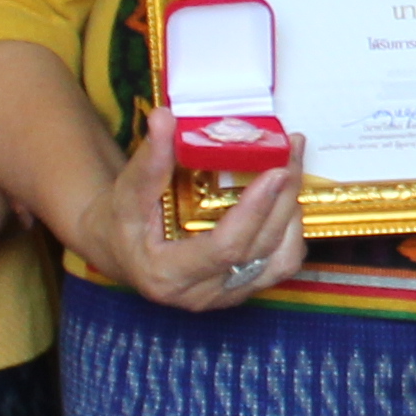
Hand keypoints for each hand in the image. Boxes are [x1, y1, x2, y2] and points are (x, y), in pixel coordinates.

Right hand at [82, 127, 307, 315]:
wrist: (123, 252)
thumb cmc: (123, 224)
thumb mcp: (127, 192)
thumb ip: (150, 158)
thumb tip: (164, 117)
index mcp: (168, 274)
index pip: (224, 247)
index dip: (255, 210)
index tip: (276, 170)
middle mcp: (201, 294)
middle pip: (259, 248)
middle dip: (283, 197)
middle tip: (292, 152)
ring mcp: (226, 297)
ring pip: (279, 259)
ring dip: (292, 212)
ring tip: (293, 167)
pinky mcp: (243, 290)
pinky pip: (281, 264)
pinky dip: (291, 231)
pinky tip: (287, 199)